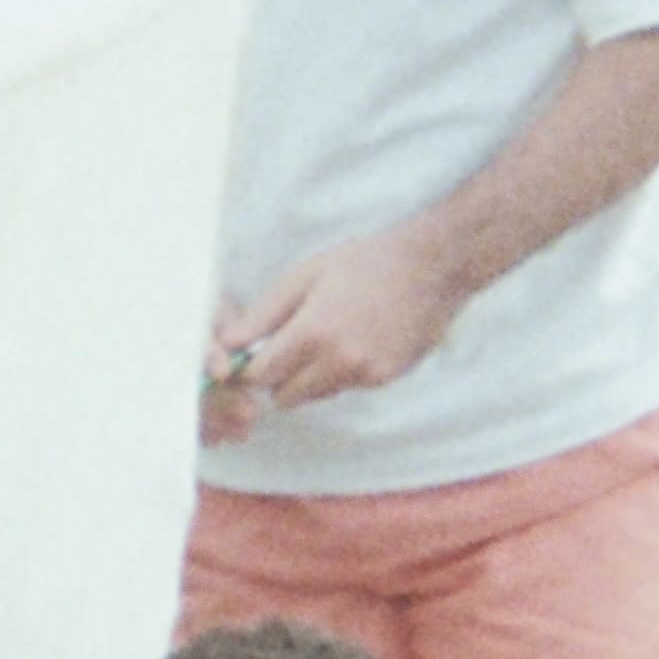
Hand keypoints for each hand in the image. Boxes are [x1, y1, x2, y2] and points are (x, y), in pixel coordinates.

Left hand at [205, 225, 460, 440]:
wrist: (431, 268)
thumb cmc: (364, 262)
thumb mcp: (305, 275)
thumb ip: (263, 314)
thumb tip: (227, 343)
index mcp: (312, 332)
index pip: (261, 376)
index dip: (250, 367)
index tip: (252, 356)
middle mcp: (337, 361)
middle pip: (285, 396)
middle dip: (279, 377)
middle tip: (288, 347)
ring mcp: (364, 375)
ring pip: (315, 395)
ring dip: (310, 377)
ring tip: (327, 337)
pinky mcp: (384, 380)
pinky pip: (345, 388)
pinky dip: (340, 374)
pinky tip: (354, 341)